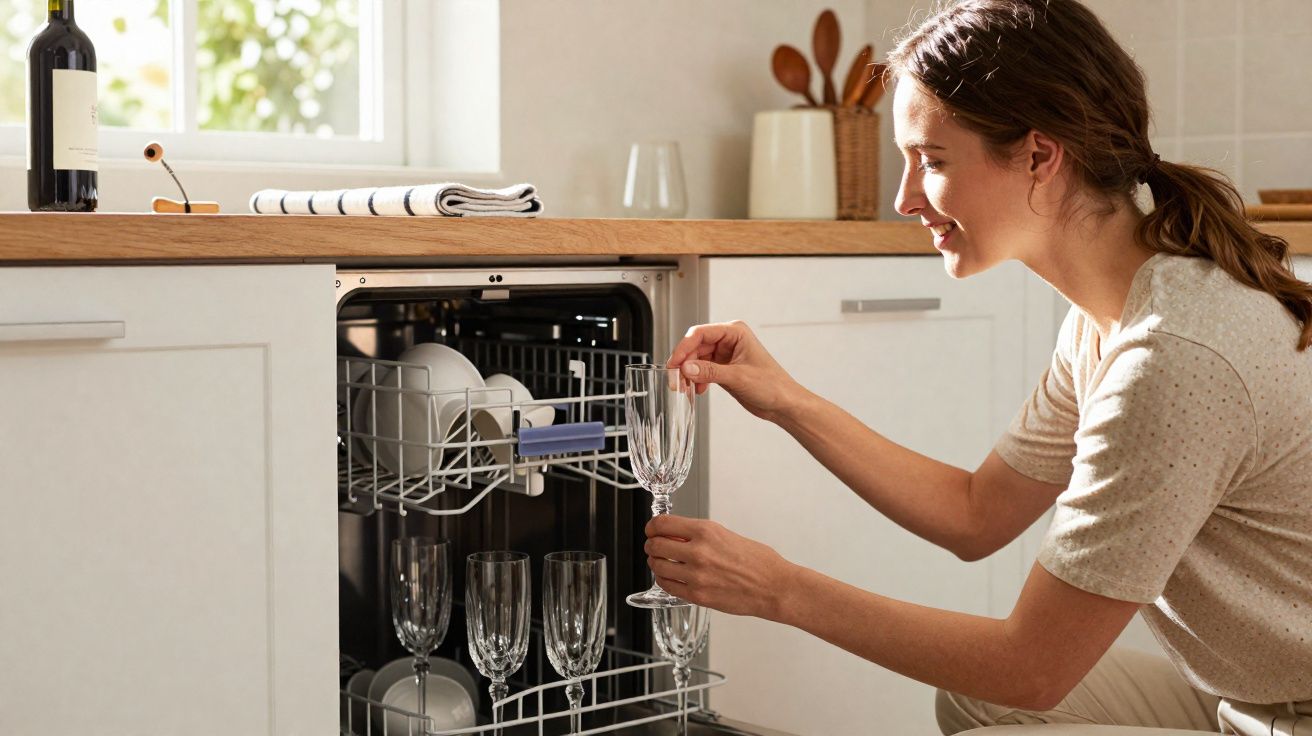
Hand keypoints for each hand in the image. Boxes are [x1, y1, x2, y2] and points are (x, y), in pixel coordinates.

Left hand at [644, 514, 798, 619]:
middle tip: (654, 546)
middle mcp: (698, 552)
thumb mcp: (725, 535)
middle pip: (655, 545)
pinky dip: (663, 580)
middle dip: (651, 545)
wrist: (773, 586)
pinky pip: (667, 586)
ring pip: (657, 566)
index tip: (652, 529)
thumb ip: (698, 535)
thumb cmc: (758, 561)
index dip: (652, 526)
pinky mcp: (697, 596)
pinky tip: (670, 577)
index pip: (662, 524)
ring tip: (661, 562)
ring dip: (655, 563)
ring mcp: (696, 576)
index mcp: (706, 531)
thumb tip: (676, 535)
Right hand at [666, 321, 805, 422]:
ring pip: (696, 359)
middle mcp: (729, 341)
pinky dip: (697, 379)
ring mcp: (725, 355)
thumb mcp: (738, 378)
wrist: (783, 404)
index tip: (674, 364)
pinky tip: (698, 390)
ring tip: (685, 387)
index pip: (700, 333)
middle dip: (684, 363)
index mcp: (735, 332)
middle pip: (695, 346)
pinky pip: (702, 370)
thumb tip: (687, 368)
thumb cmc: (772, 385)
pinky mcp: (723, 369)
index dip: (684, 348)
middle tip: (676, 380)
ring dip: (689, 373)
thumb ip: (710, 371)